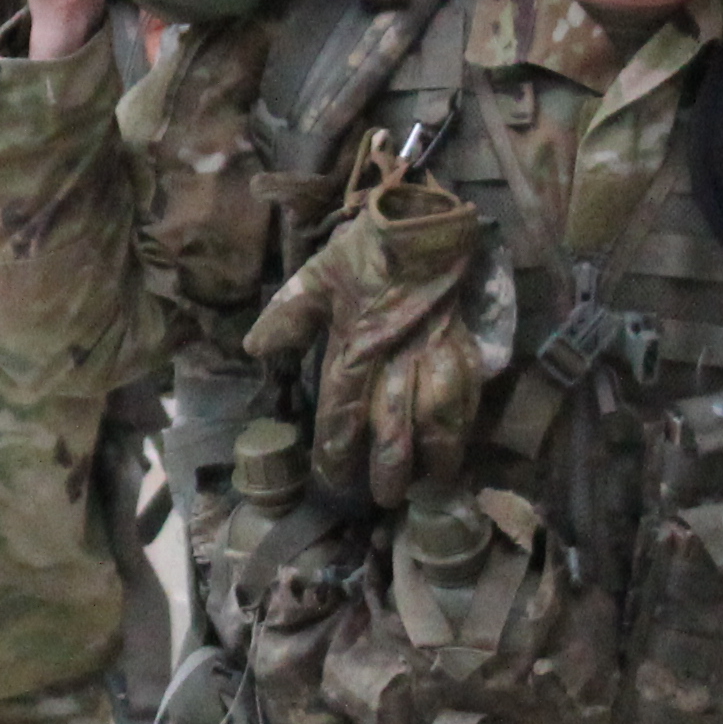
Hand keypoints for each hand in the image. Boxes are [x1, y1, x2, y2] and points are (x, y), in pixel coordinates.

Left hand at [246, 180, 498, 507]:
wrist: (421, 224)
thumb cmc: (365, 253)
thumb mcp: (317, 276)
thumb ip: (287, 315)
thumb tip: (255, 348)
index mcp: (354, 345)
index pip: (342, 410)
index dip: (336, 448)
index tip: (331, 477)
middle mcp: (396, 358)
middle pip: (392, 425)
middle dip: (388, 468)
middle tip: (383, 499)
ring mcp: (433, 356)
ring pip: (436, 418)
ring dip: (433, 458)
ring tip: (427, 488)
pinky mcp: (461, 349)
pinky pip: (467, 396)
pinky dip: (464, 427)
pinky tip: (459, 451)